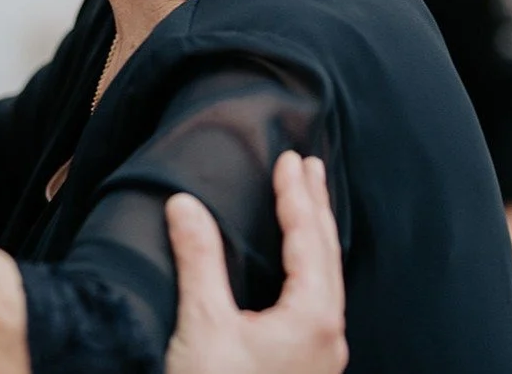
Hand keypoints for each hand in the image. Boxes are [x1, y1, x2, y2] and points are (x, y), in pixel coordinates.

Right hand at [166, 151, 346, 373]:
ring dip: (315, 234)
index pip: (309, 240)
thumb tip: (184, 203)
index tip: (290, 159)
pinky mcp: (303, 369)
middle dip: (316, 207)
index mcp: (312, 321)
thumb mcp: (203, 325)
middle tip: (312, 165)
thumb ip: (199, 259)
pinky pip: (317, 300)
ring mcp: (318, 358)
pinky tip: (298, 268)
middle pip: (327, 255)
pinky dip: (309, 265)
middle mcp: (325, 338)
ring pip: (326, 280)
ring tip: (308, 202)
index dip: (297, 196)